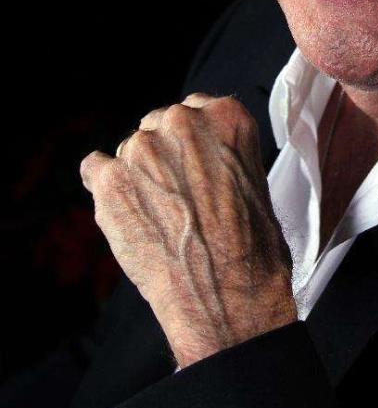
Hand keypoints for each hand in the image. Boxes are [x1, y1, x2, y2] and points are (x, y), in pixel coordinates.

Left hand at [80, 94, 297, 366]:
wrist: (226, 298)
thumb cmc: (251, 251)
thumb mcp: (254, 181)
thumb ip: (221, 154)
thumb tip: (196, 157)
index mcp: (226, 116)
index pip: (197, 109)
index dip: (194, 143)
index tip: (195, 164)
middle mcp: (182, 122)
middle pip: (160, 124)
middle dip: (166, 156)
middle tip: (178, 196)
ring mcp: (142, 149)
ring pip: (130, 149)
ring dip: (139, 175)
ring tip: (159, 216)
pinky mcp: (110, 181)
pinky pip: (94, 168)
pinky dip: (105, 188)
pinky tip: (126, 212)